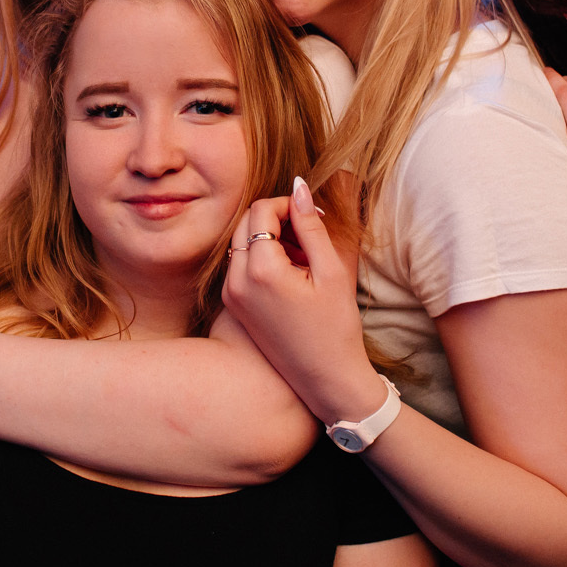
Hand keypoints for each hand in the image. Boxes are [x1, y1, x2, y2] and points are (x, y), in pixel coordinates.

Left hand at [221, 178, 385, 425]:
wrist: (326, 379)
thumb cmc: (336, 328)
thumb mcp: (332, 271)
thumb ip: (312, 225)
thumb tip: (298, 186)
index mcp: (260, 271)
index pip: (261, 211)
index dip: (288, 204)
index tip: (314, 216)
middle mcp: (236, 281)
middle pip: (245, 223)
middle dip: (276, 218)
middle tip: (310, 234)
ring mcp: (231, 295)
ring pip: (241, 242)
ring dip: (269, 237)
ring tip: (305, 256)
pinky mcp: (233, 305)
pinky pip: (239, 264)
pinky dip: (261, 257)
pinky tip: (291, 273)